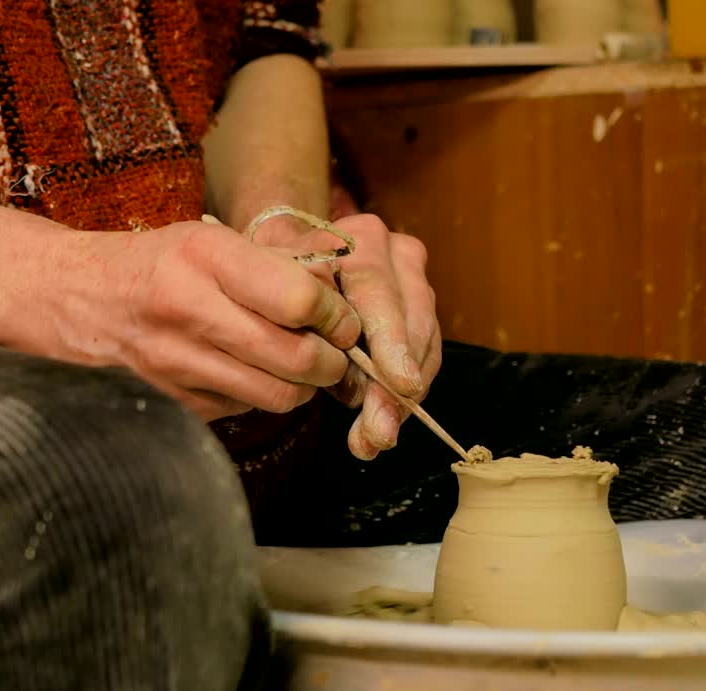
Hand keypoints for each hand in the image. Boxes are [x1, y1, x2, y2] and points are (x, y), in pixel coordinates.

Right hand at [30, 221, 361, 420]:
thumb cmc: (153, 264)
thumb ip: (276, 264)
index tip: (344, 320)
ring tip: (303, 365)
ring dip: (305, 387)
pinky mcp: (172, 402)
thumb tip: (340, 288)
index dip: (338, 316)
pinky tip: (253, 374)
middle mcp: (189, 310)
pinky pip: (245, 409)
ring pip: (278, 396)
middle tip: (336, 352)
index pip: (301, 300)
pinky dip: (262, 396)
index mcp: (205, 257)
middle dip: (333, 361)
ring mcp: (177, 364)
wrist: (66, 298)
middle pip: (298, 358)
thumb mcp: (210, 241)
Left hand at [256, 213, 440, 459]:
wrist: (292, 263)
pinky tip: (384, 421)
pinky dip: (405, 393)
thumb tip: (354, 392)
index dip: (392, 341)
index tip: (400, 384)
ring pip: (425, 343)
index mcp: (358, 239)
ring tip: (377, 436)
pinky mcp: (423, 310)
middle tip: (384, 429)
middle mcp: (396, 253)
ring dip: (403, 397)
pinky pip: (426, 355)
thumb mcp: (281, 299)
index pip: (380, 290)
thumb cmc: (280, 282)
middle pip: (413, 320)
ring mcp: (415, 281)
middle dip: (399, 384)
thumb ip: (311, 335)